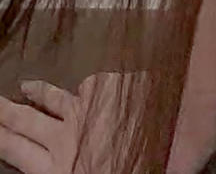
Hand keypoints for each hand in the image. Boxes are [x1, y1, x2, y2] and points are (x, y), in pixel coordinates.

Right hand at [0, 72, 126, 172]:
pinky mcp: (107, 90)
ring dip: (38, 92)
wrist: (166, 147)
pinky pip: (89, 83)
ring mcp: (86, 111)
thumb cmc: (132, 169)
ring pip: (54, 99)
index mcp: (58, 170)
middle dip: (6, 112)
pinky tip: (87, 84)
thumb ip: (74, 164)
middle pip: (26, 122)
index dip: (2, 139)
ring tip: (25, 85)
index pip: (17, 152)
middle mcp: (64, 139)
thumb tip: (72, 159)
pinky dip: (86, 85)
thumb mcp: (90, 173)